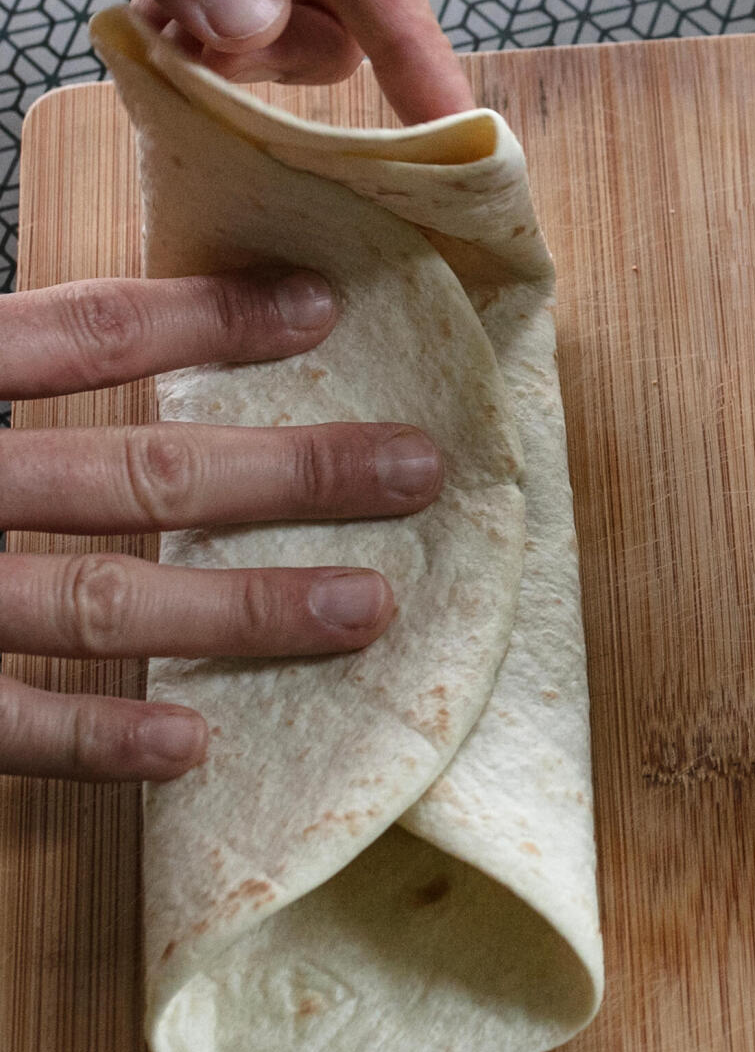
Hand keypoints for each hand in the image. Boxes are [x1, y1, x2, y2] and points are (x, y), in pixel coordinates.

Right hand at [0, 272, 443, 782]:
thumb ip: (1, 361)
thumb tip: (118, 340)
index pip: (82, 334)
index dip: (207, 319)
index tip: (323, 308)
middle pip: (137, 473)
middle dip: (291, 474)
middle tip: (417, 471)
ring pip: (99, 600)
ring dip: (245, 607)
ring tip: (370, 608)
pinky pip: (5, 724)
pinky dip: (98, 737)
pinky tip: (195, 743)